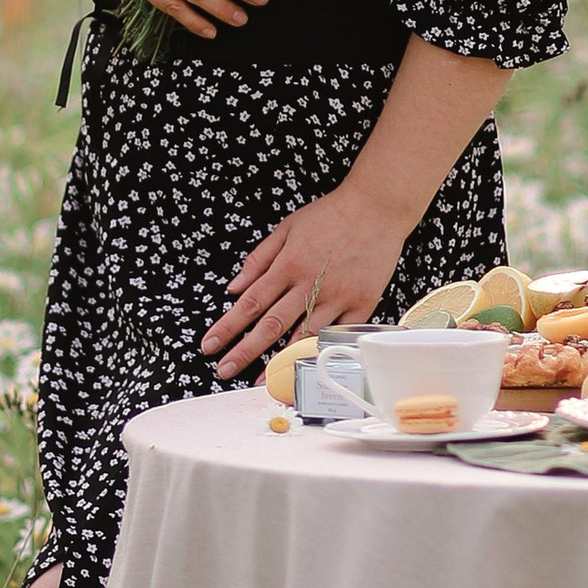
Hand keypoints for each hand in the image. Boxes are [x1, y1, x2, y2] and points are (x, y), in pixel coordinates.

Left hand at [204, 182, 407, 381]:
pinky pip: (338, 334)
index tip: (210, 344)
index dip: (228, 326)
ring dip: (279, 360)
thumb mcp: (288, 227)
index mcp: (289, 264)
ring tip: (261, 380)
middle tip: (224, 370)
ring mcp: (337, 296)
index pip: (250, 302)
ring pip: (303, 336)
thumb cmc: (331, 214)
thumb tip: (234, 287)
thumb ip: (259, 259)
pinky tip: (306, 364)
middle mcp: (310, 283)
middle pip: (271, 325)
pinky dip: (321, 349)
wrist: (377, 206)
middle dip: (244, 351)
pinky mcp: (361, 303)